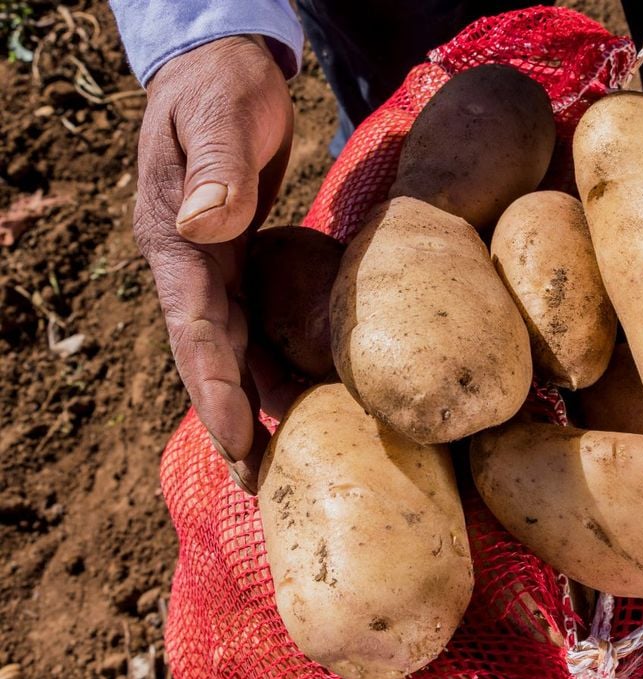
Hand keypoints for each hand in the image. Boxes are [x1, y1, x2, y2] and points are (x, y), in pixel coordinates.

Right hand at [135, 35, 295, 490]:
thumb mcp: (219, 116)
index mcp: (175, 239)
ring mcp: (219, 266)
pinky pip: (261, 320)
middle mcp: (193, 264)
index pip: (195, 326)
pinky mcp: (247, 261)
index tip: (234, 438)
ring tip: (279, 462)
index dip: (213, 385)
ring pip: (237, 346)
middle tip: (255, 483)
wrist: (227, 71)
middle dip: (230, 418)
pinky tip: (305, 395)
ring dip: (256, 402)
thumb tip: (209, 227)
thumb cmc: (223, 88)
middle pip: (212, 354)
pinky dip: (278, 360)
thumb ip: (215, 167)